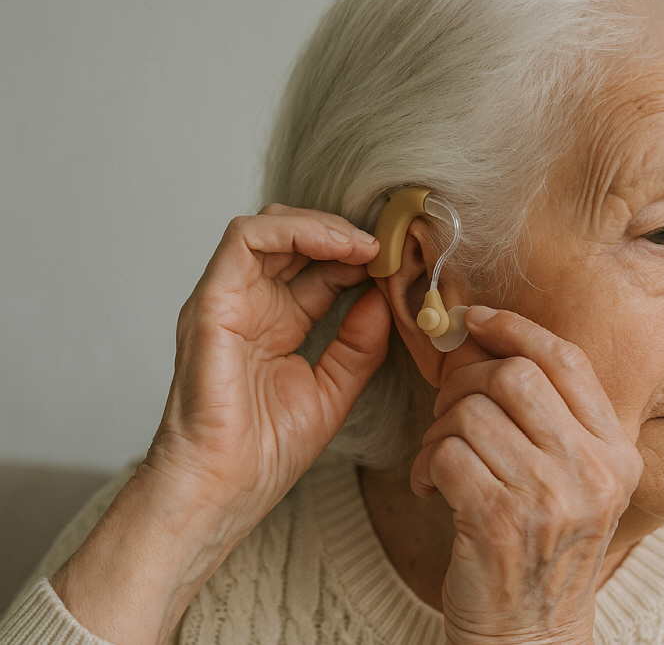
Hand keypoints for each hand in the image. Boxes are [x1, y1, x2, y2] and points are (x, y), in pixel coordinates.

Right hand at [144, 203, 388, 536]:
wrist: (223, 490)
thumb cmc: (265, 454)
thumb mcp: (334, 389)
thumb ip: (359, 343)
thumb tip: (382, 298)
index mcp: (277, 325)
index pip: (318, 269)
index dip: (359, 259)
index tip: (398, 265)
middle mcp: (251, 306)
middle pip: (295, 241)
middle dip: (345, 236)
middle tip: (388, 248)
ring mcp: (228, 300)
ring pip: (270, 227)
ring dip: (324, 227)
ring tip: (366, 246)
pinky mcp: (212, 302)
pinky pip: (246, 240)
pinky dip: (295, 231)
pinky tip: (339, 248)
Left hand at [411, 307, 642, 644]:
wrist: (533, 634)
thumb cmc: (544, 550)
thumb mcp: (578, 482)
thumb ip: (556, 419)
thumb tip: (491, 341)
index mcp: (617, 451)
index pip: (567, 360)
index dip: (515, 328)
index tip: (476, 320)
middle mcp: (592, 470)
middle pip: (514, 375)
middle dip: (464, 379)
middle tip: (449, 408)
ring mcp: (549, 496)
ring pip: (471, 411)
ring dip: (439, 428)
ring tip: (439, 457)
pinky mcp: (498, 520)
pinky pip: (444, 453)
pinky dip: (423, 464)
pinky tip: (429, 486)